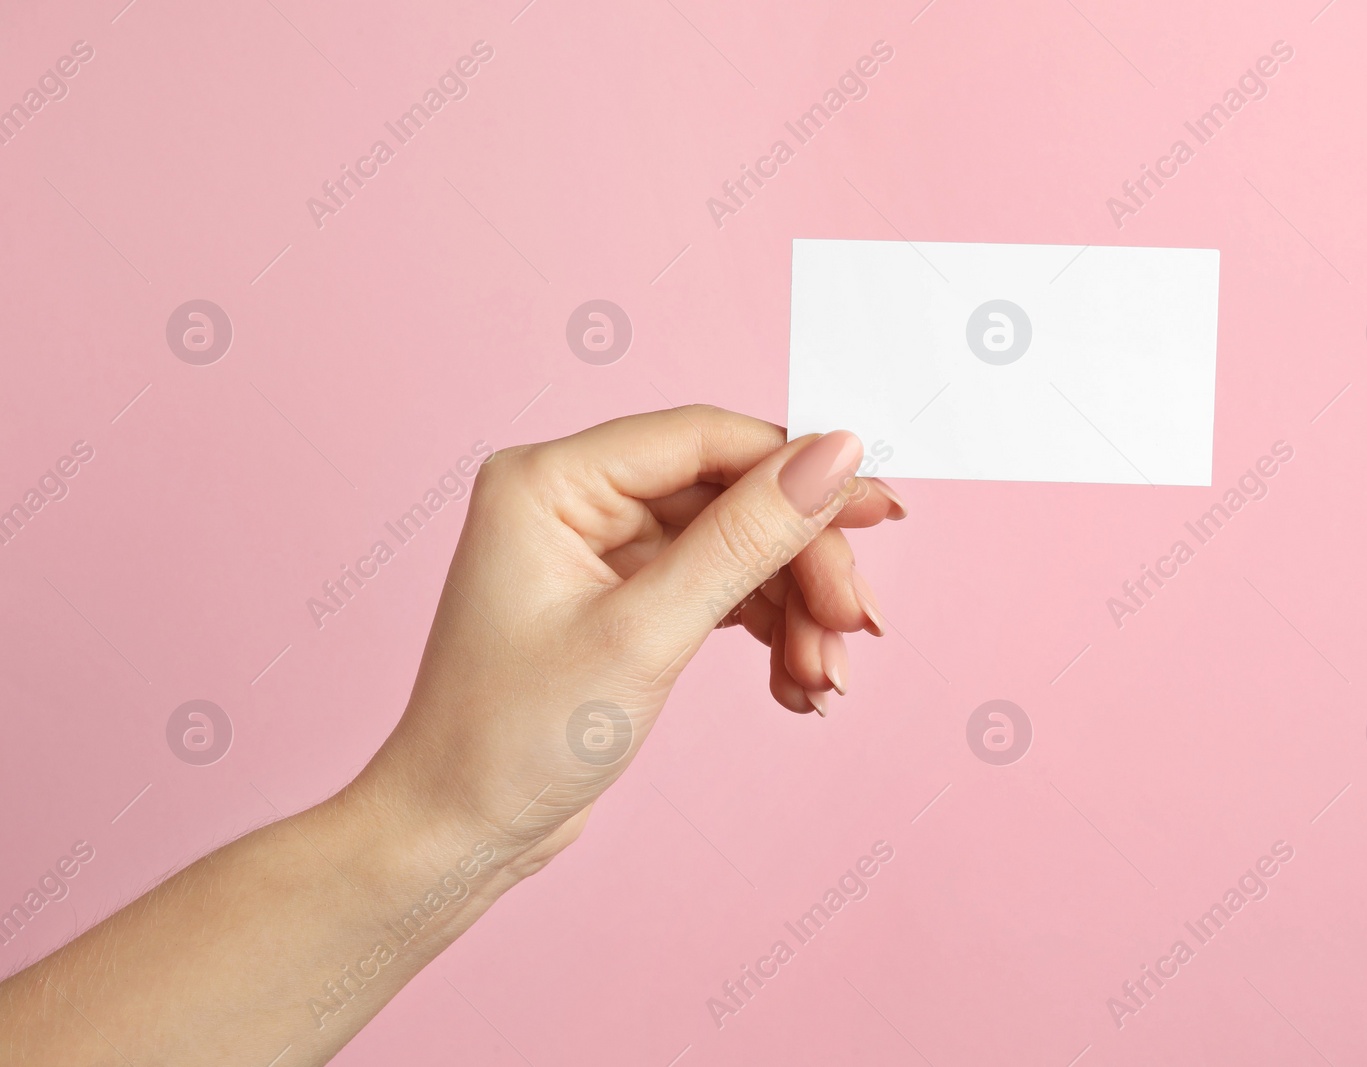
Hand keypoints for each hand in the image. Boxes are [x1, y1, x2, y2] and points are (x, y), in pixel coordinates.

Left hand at [356, 406, 906, 879]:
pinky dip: (764, 633)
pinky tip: (795, 684)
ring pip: (734, 547)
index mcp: (551, 480)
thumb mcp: (646, 634)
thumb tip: (833, 457)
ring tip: (822, 679)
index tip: (874, 511)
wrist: (460, 837)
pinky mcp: (622, 599)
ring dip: (792, 610)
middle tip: (855, 624)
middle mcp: (573, 499)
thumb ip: (745, 539)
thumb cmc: (513, 739)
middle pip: (730, 497)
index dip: (798, 471)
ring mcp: (600, 550)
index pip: (705, 439)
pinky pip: (718, 590)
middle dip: (801, 564)